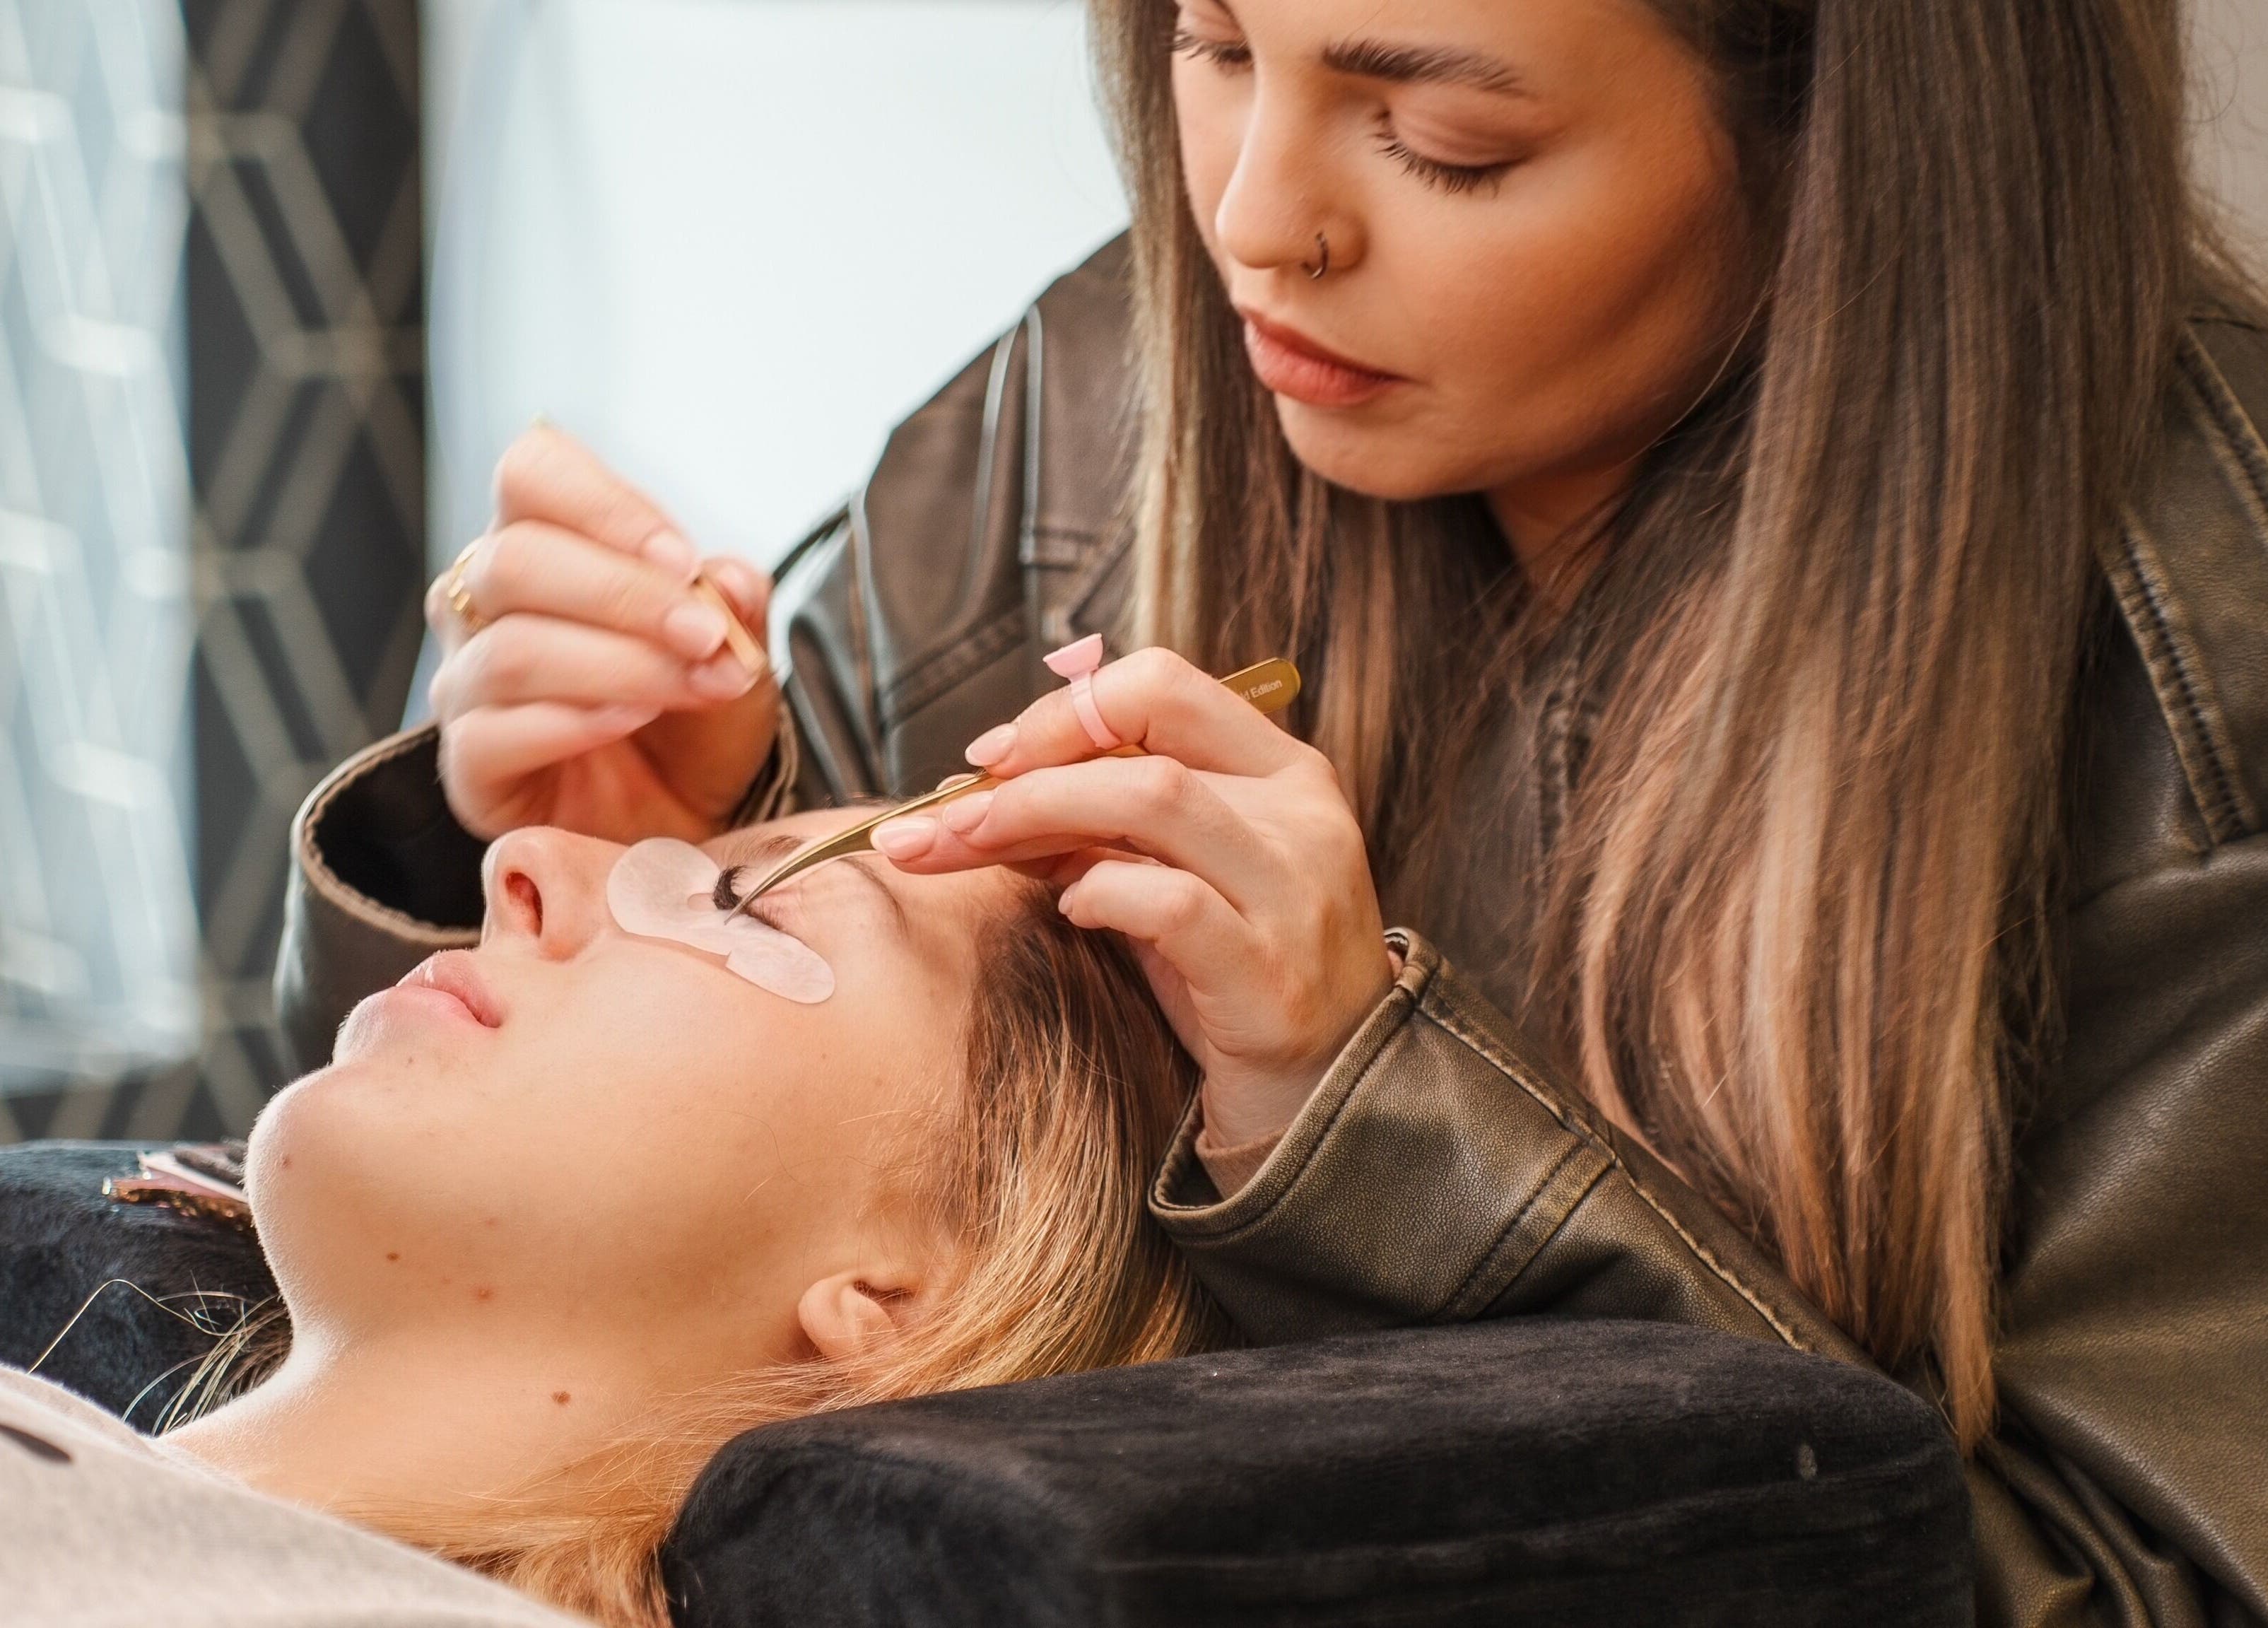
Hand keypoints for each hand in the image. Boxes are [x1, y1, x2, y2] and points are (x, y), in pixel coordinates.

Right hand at [425, 426, 778, 842]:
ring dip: (620, 665)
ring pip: (513, 650)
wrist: (692, 820)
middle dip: (626, 596)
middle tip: (706, 636)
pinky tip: (632, 722)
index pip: (533, 473)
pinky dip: (574, 723)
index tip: (682, 559)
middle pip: (515, 560)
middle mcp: (484, 603)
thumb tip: (727, 577)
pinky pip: (493, 733)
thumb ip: (736, 606)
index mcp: (543, 542)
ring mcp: (467, 685)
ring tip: (692, 684)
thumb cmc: (698, 722)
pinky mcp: (467, 767)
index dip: (604, 505)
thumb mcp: (740, 653)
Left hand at [871, 647, 1394, 1146]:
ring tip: (969, 847)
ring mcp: (1293, 893)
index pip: (1163, 687)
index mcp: (1284, 773)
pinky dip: (1100, 893)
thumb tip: (980, 797)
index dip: (1064, 710)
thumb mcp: (1177, 880)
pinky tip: (1071, 912)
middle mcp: (1300, 817)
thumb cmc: (1235, 982)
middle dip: (1026, 769)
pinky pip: (1169, 903)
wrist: (1327, 1100)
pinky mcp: (1269, 973)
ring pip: (1153, 798)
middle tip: (943, 814)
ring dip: (1038, 814)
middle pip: (1144, 741)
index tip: (992, 757)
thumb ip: (1103, 828)